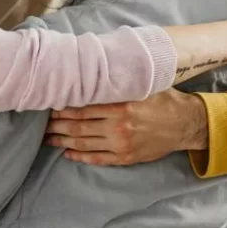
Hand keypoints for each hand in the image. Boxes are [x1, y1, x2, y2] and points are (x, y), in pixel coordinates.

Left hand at [45, 88, 208, 166]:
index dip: (63, 107)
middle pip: (78, 126)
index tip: (49, 105)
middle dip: (57, 125)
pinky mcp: (126, 157)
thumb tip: (94, 69)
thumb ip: (119, 82)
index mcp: (120, 105)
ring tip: (47, 138)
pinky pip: (98, 158)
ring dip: (63, 141)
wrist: (185, 124)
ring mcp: (121, 144)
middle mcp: (118, 126)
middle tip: (41, 123)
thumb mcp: (142, 85)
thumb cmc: (162, 100)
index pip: (83, 107)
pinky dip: (80, 156)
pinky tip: (67, 153)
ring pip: (84, 143)